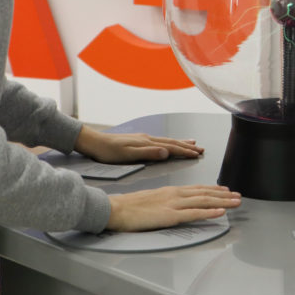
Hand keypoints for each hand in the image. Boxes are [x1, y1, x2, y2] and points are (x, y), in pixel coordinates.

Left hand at [74, 125, 204, 162]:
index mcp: (147, 143)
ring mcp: (143, 139)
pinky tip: (167, 144)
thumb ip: (148, 153)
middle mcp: (147, 138)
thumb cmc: (108, 152)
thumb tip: (166, 152)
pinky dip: (169, 143)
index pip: (171, 147)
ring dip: (180, 143)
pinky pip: (159, 141)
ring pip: (166, 141)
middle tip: (201, 149)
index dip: (185, 151)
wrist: (94, 142)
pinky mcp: (138, 141)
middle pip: (172, 142)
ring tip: (191, 143)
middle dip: (187, 146)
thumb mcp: (128, 155)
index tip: (198, 154)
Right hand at [107, 185, 241, 231]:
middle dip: (223, 194)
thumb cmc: (129, 207)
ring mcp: (173, 204)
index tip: (226, 190)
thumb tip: (174, 205)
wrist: (115, 209)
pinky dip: (209, 212)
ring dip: (223, 201)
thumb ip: (165, 200)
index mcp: (170, 190)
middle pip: (204, 193)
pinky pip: (193, 213)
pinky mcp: (169, 215)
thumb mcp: (152, 199)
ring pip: (203, 201)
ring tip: (236, 202)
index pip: (197, 188)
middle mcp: (175, 194)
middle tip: (238, 195)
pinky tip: (220, 212)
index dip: (213, 189)